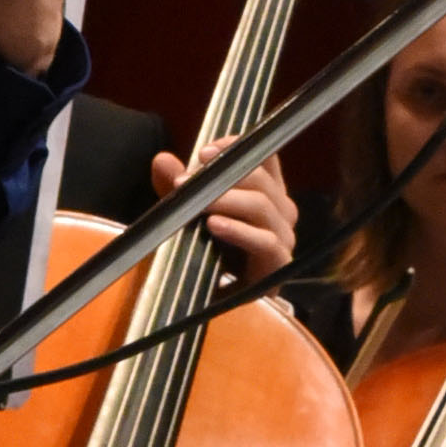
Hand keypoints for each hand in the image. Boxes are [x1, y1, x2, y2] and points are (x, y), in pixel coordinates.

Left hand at [159, 138, 296, 282]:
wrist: (226, 299)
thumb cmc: (215, 249)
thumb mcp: (192, 213)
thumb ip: (179, 187)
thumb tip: (162, 159)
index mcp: (268, 192)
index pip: (264, 156)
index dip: (237, 147)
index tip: (203, 152)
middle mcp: (282, 210)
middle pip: (260, 180)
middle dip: (222, 175)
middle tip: (187, 180)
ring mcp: (284, 237)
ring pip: (262, 206)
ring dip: (226, 200)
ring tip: (198, 203)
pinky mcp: (279, 263)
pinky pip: (265, 241)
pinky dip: (239, 231)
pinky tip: (214, 226)